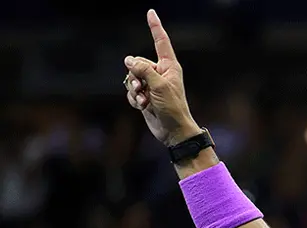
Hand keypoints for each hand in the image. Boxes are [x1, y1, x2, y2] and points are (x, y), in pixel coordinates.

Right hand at [123, 10, 200, 145]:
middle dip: (136, 75)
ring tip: (144, 99)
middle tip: (143, 88)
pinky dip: (133, 98)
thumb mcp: (159, 86)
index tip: (151, 12)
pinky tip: (142, 106)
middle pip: (137, 62)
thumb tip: (128, 60)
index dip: (155, 27)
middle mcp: (160, 73)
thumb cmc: (172, 108)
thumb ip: (143, 70)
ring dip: (134, 89)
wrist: (172, 130)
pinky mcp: (145, 95)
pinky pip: (130, 90)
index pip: (160, 42)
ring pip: (131, 77)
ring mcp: (151, 84)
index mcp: (169, 66)